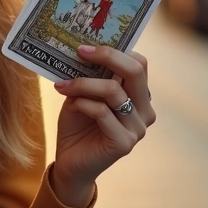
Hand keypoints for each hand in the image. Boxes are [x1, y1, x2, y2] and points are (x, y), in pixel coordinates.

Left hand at [49, 45, 154, 205]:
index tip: (85, 45)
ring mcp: (137, 128)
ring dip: (83, 83)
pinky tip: (70, 104)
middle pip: (135, 71)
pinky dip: (82, 103)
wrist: (70, 162)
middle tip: (79, 52)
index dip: (115, 49)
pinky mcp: (124, 143)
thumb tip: (83, 48)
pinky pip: (102, 112)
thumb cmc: (78, 123)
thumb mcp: (84, 93)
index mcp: (139, 95)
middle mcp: (145, 111)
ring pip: (113, 91)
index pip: (139, 63)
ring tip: (61, 85)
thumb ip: (91, 75)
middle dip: (107, 56)